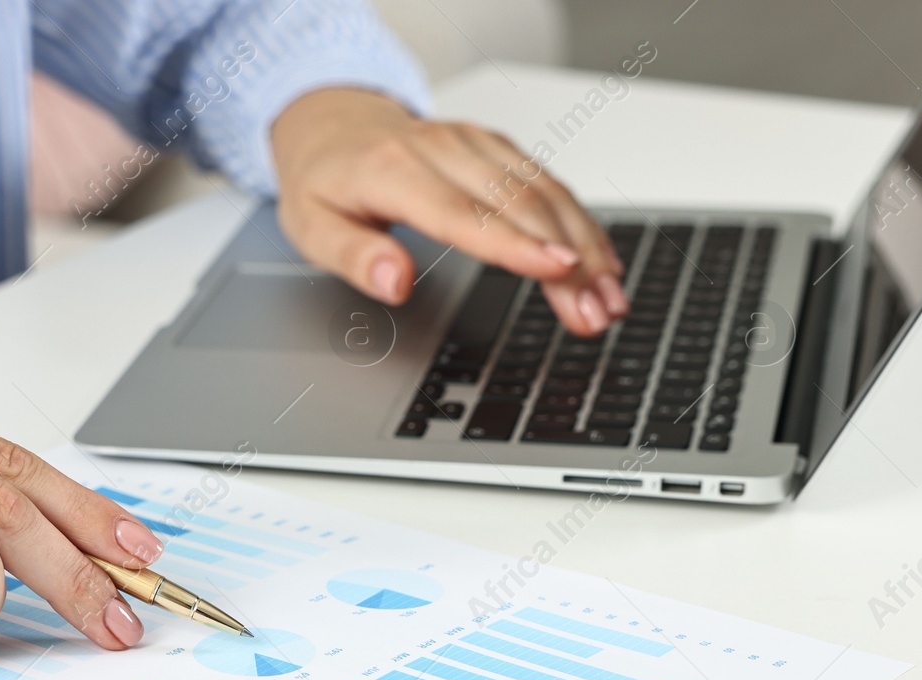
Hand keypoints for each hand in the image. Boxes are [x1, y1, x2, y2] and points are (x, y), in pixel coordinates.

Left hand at [270, 88, 627, 335]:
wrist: (334, 123)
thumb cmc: (325, 181)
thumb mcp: (311, 227)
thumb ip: (353, 256)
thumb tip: (393, 282)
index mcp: (394, 169)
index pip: (463, 213)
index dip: (515, 245)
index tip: (559, 271)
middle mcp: (444, 148)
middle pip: (518, 206)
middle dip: (567, 262)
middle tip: (596, 314)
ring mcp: (475, 144)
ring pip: (545, 194)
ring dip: (586, 247)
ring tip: (610, 300)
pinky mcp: (496, 148)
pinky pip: (547, 184)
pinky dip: (580, 224)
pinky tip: (602, 262)